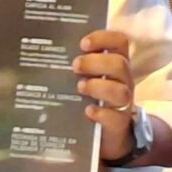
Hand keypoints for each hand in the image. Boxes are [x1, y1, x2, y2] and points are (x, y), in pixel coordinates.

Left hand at [72, 30, 136, 161]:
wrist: (106, 132)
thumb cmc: (92, 95)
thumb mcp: (88, 76)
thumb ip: (78, 62)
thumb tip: (47, 49)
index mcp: (116, 62)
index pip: (119, 42)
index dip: (103, 39)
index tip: (82, 44)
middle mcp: (123, 80)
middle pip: (119, 64)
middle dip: (95, 62)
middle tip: (75, 66)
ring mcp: (123, 102)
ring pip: (121, 91)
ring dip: (98, 86)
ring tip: (80, 87)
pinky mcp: (119, 123)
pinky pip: (115, 117)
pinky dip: (101, 113)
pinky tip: (88, 111)